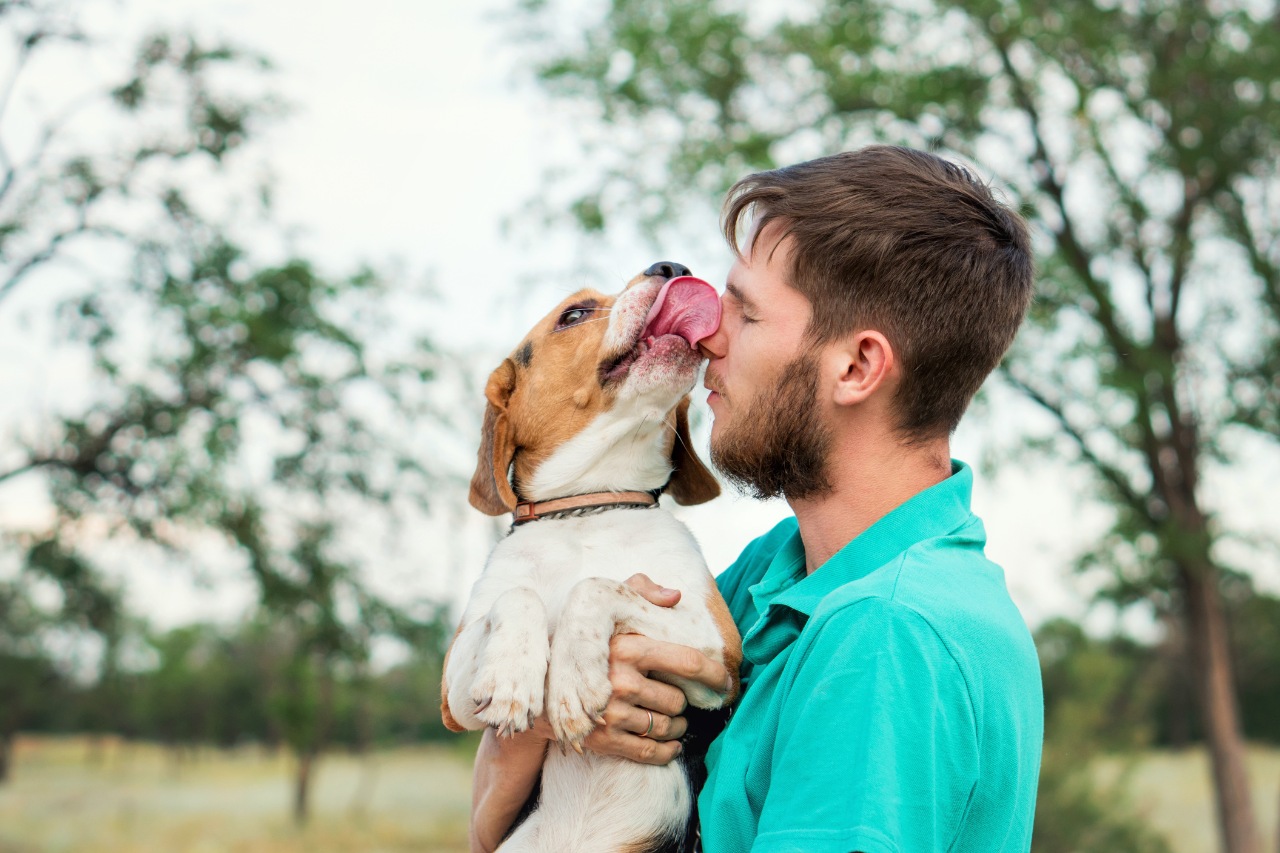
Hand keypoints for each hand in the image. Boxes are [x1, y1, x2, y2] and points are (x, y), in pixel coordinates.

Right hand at [582, 573, 730, 764]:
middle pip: (678, 700)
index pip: (688, 663)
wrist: (543, 685)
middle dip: (682, 702)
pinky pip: (651, 752)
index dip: (715, 675)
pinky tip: (670, 745)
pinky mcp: (603, 740)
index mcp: (628, 647)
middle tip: (677, 699)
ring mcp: (610, 714)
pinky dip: (667, 752)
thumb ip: (640, 589)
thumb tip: (675, 597)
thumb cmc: (585, 641)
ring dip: (676, 727)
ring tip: (671, 718)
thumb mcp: (605, 604)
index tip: (726, 683)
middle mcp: (620, 681)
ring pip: (667, 727)